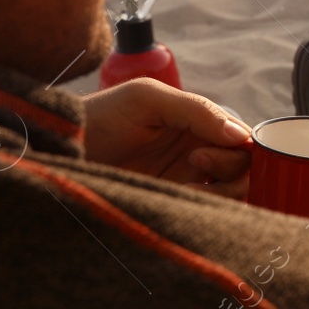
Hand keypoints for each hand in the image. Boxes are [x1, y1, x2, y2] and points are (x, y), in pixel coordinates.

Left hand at [82, 78, 252, 198]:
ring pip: (235, 190)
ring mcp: (189, 178)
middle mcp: (200, 148)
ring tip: (188, 187)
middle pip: (246, 166)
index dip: (241, 147)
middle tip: (196, 164)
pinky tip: (185, 202)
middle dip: (231, 169)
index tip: (207, 151)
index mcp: (199, 120)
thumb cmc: (100, 116)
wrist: (61, 150)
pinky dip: (210, 209)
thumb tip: (241, 135)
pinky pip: (211, 210)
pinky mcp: (175, 201)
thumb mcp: (147, 98)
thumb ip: (197, 110)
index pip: (244, 136)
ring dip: (222, 192)